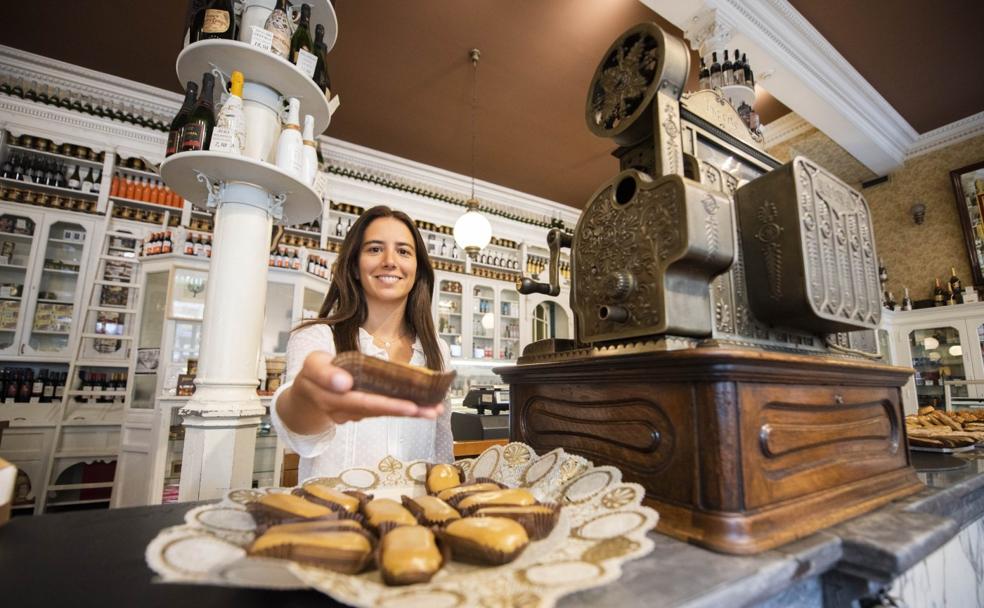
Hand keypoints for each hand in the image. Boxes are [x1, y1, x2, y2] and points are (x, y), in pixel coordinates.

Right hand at [290, 351, 443, 424]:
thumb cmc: (313, 374)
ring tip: (434, 409)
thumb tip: (344, 382)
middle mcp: (344, 410)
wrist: (306, 396)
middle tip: (429, 411)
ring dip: (410, 413)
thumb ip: (324, 372)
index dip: (385, 404)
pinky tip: (426, 407)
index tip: (408, 406)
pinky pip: (384, 410)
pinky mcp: (363, 412)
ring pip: (383, 413)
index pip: (360, 401)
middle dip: (404, 411)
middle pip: (376, 410)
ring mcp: (354, 414)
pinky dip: (404, 409)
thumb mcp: (311, 365)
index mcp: (330, 396)